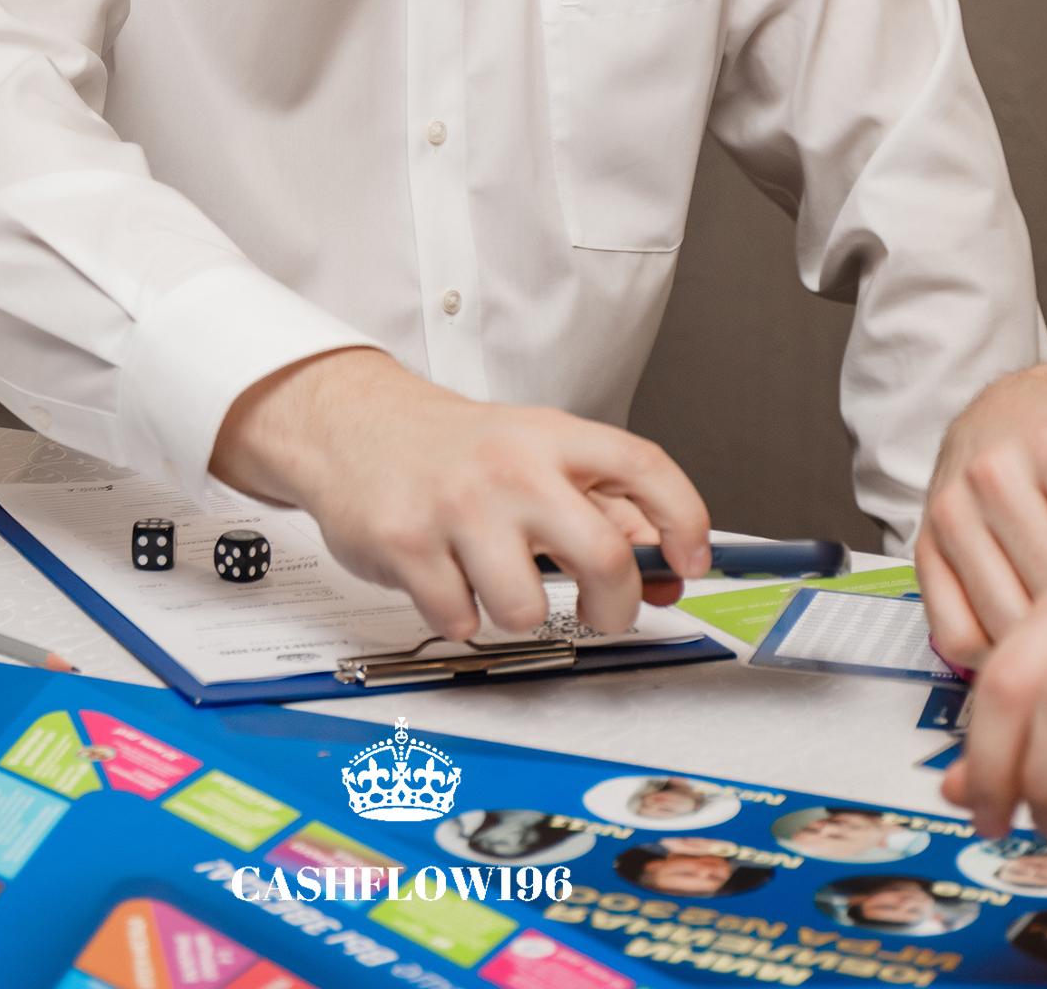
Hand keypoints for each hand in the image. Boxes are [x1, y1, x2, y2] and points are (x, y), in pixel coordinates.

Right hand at [211, 347, 709, 639]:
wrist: (353, 425)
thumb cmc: (455, 449)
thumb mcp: (533, 453)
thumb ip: (602, 507)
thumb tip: (668, 572)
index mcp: (552, 437)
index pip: (644, 467)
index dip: (685, 520)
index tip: (692, 562)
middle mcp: (512, 466)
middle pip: (605, 556)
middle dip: (618, 606)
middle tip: (605, 612)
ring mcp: (458, 506)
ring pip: (527, 609)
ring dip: (518, 613)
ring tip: (495, 580)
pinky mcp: (407, 544)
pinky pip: (460, 621)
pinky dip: (458, 615)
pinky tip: (444, 577)